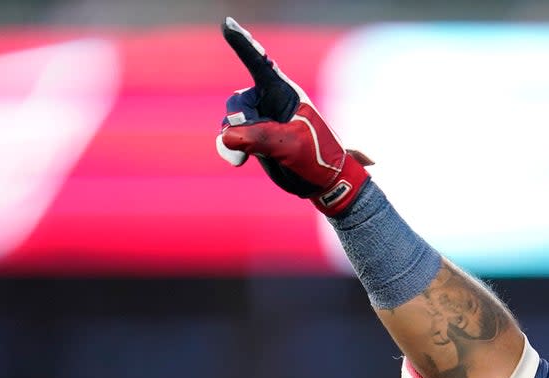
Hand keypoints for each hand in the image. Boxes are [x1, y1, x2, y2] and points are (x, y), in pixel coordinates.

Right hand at [216, 17, 371, 215]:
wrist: (321, 183)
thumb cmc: (317, 158)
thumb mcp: (291, 145)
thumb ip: (260, 137)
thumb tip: (226, 135)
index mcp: (285, 93)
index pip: (260, 64)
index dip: (244, 44)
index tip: (227, 24)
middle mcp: (269, 102)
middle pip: (238, 102)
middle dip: (240, 122)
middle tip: (256, 140)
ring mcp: (260, 120)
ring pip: (230, 121)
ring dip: (233, 139)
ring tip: (245, 157)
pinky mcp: (252, 137)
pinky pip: (228, 137)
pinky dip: (228, 147)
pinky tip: (238, 161)